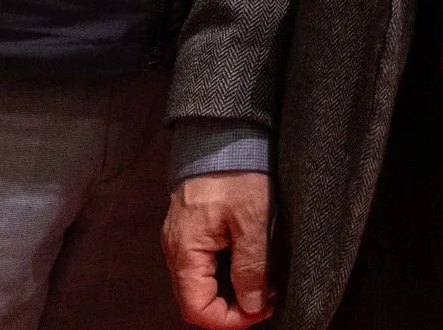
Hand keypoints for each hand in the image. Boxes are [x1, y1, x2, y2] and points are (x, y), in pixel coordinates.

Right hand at [163, 171, 272, 327]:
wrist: (223, 131)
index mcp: (185, 251)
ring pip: (201, 282)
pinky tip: (249, 263)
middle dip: (231, 308)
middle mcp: (175, 249)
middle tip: (266, 300)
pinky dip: (225, 271)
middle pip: (197, 299)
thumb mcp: (253, 220)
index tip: (260, 312)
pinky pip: (203, 263)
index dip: (228, 321)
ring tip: (263, 282)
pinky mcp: (191, 227)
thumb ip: (251, 267)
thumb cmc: (237, 171)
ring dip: (230, 290)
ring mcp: (181, 238)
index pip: (197, 309)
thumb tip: (251, 306)